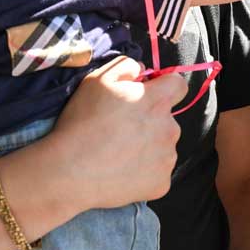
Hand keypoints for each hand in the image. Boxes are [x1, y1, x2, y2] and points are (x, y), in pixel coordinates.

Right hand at [50, 56, 186, 209]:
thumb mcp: (98, 79)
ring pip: (164, 145)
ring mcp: (167, 158)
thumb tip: (142, 70)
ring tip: (119, 152)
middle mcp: (170, 128)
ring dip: (149, 145)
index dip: (163, 86)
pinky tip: (122, 170)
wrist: (70, 170)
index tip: (146, 94)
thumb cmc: (83, 121)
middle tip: (122, 128)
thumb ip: (127, 66)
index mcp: (158, 101)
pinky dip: (145, 171)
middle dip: (151, 119)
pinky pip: (158, 171)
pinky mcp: (162, 184)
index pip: (179, 85)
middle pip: (168, 118)